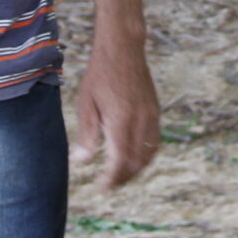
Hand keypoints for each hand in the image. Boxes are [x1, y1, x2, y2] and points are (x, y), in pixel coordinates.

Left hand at [71, 57, 159, 191]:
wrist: (123, 49)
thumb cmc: (100, 75)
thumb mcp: (86, 104)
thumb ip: (87, 135)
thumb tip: (83, 162)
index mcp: (120, 121)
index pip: (119, 161)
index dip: (112, 179)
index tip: (102, 188)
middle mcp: (140, 121)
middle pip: (136, 162)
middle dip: (123, 178)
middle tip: (109, 185)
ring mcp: (151, 116)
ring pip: (148, 154)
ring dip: (136, 169)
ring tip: (121, 176)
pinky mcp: (155, 111)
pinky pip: (155, 141)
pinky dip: (146, 155)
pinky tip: (135, 158)